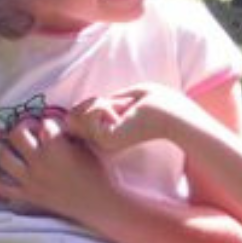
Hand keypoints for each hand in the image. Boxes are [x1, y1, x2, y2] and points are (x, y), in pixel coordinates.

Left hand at [0, 117, 120, 217]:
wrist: (102, 203)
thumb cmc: (100, 172)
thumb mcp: (90, 145)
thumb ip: (72, 132)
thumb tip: (60, 122)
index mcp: (56, 147)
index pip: (44, 123)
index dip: (49, 122)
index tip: (53, 126)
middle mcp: (38, 162)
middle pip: (16, 135)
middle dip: (23, 127)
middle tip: (31, 129)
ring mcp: (31, 180)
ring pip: (4, 158)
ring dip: (8, 148)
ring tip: (15, 147)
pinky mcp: (29, 196)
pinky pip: (3, 187)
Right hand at [69, 84, 206, 152]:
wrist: (172, 114)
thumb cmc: (154, 102)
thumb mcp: (122, 99)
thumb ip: (97, 105)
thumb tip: (70, 113)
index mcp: (105, 134)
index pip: (78, 116)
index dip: (90, 104)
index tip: (113, 104)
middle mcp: (101, 142)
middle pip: (73, 114)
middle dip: (96, 102)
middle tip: (124, 107)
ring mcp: (102, 143)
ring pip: (79, 112)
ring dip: (104, 102)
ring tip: (127, 110)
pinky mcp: (106, 140)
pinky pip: (91, 111)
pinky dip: (107, 105)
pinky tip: (126, 114)